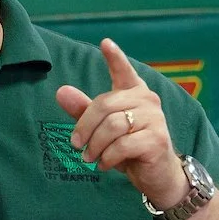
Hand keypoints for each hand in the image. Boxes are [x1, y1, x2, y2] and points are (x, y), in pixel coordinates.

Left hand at [55, 38, 186, 207]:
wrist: (157, 175)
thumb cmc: (129, 148)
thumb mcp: (103, 130)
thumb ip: (84, 110)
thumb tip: (61, 92)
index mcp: (135, 92)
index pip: (124, 71)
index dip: (115, 57)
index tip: (105, 43)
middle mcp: (147, 101)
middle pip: (105, 105)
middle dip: (85, 127)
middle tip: (76, 145)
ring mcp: (155, 119)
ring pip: (113, 126)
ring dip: (95, 146)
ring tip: (90, 158)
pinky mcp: (157, 140)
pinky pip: (122, 145)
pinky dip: (107, 157)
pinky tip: (104, 164)